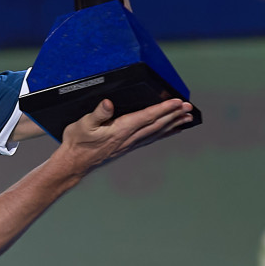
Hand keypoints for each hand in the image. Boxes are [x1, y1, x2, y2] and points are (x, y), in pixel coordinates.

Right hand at [58, 97, 193, 176]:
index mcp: (120, 130)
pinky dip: (164, 133)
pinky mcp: (128, 147)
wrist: (74, 163)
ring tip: (187, 119)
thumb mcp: (83, 125)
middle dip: (174, 115)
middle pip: (157, 125)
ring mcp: (130, 144)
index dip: (164, 108)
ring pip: (157, 132)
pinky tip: (170, 131)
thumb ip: (97, 114)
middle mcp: (129, 138)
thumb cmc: (77, 142)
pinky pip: (151, 138)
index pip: (147, 117)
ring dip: (173, 124)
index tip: (178, 102)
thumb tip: (108, 103)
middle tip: (189, 108)